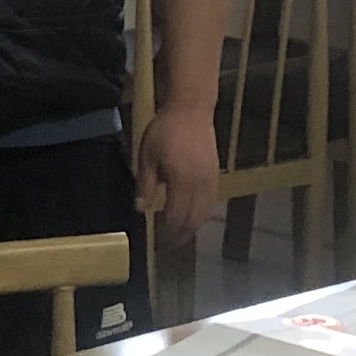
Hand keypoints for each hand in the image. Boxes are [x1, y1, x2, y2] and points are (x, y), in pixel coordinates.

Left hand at [136, 105, 221, 232]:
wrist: (191, 109)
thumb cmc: (165, 131)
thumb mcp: (147, 156)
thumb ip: (145, 184)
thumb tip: (140, 210)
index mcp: (181, 181)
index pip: (175, 216)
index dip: (167, 233)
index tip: (158, 244)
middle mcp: (200, 185)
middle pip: (193, 220)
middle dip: (180, 236)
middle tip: (168, 246)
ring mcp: (211, 180)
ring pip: (205, 214)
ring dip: (193, 229)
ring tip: (180, 237)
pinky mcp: (216, 175)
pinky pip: (211, 203)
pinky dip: (202, 216)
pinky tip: (193, 218)